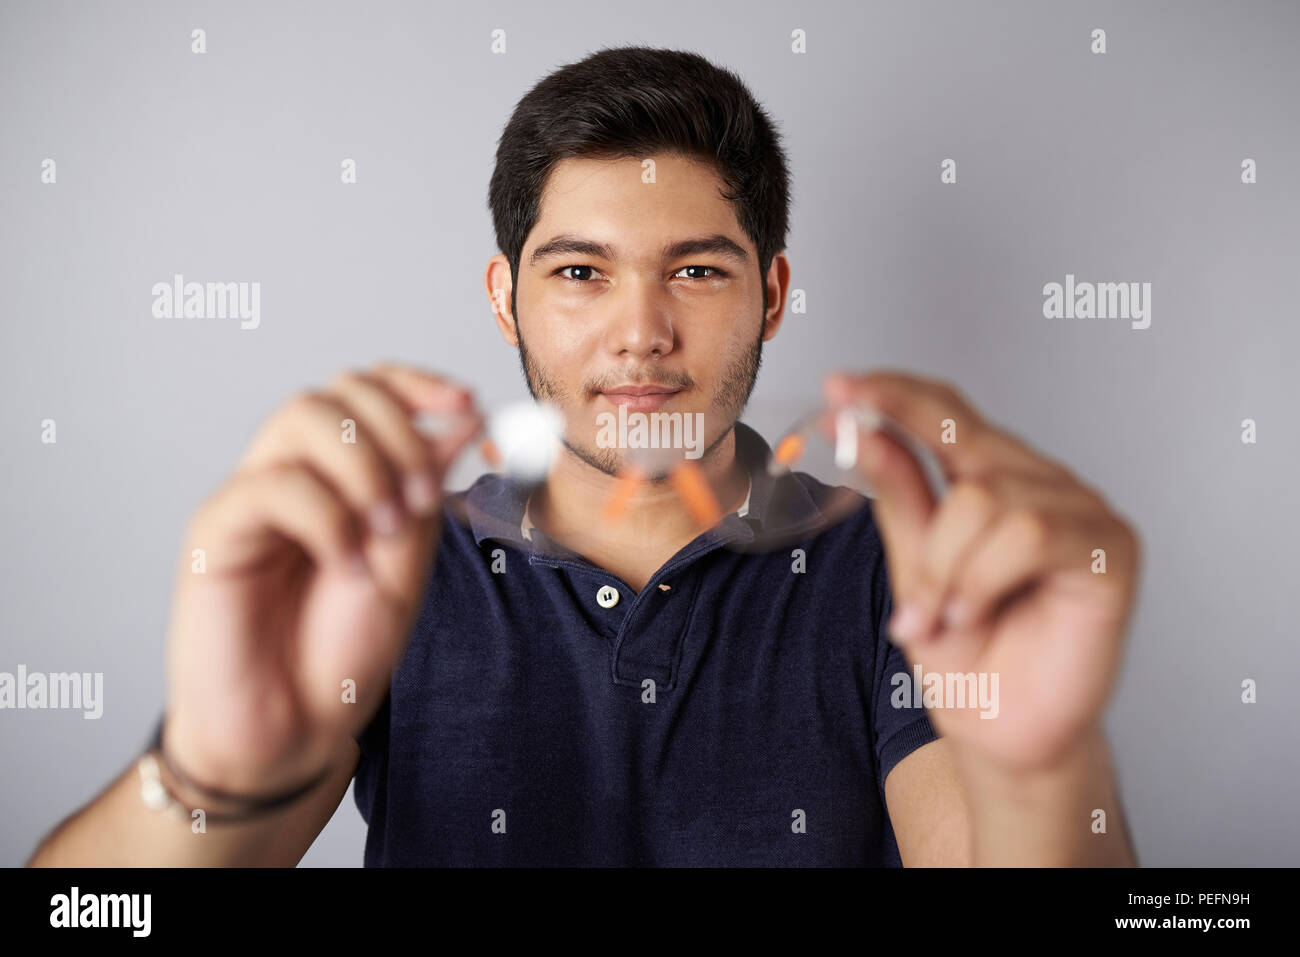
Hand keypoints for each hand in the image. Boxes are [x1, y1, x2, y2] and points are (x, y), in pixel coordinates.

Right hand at [162, 364, 483, 792]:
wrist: (296, 726)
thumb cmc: (343, 648)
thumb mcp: (408, 561)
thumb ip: (426, 487)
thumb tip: (462, 416)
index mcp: (342, 474)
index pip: (369, 390)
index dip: (417, 384)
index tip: (467, 405)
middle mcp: (295, 473)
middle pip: (339, 390)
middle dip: (399, 430)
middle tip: (423, 499)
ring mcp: (253, 496)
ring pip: (302, 416)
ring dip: (365, 465)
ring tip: (386, 528)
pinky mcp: (216, 530)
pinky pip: (272, 485)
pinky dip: (327, 518)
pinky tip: (344, 565)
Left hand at [824, 370, 1140, 775]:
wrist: (1002, 732)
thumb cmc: (964, 654)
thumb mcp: (913, 570)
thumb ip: (899, 497)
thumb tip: (861, 428)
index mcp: (991, 477)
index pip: (946, 412)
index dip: (893, 394)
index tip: (838, 382)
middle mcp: (1038, 480)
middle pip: (962, 445)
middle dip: (922, 532)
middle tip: (914, 605)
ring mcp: (1080, 508)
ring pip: (987, 497)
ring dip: (951, 571)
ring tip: (956, 621)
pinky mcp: (1110, 547)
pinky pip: (1029, 532)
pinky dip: (986, 579)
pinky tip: (982, 614)